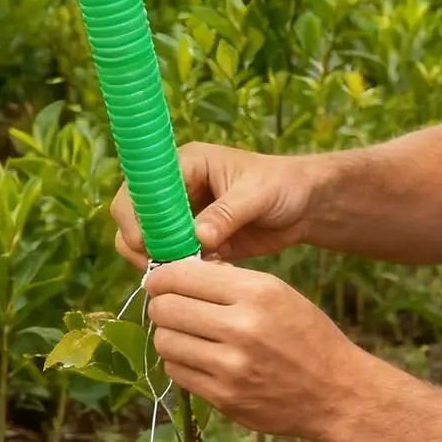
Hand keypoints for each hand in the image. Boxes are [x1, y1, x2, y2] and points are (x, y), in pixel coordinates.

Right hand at [111, 142, 317, 269]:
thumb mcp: (257, 194)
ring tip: (188, 273)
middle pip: (134, 218)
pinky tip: (208, 276)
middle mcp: (177, 190)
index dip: (135, 214)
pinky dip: (183, 273)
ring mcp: (183, 219)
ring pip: (149, 244)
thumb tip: (197, 238)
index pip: (140, 186)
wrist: (306, 206)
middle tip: (162, 267)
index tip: (146, 242)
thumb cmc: (283, 185)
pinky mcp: (195, 244)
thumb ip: (227, 213)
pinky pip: (175, 261)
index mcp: (185, 165)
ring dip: (160, 261)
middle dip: (141, 244)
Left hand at [144, 258, 369, 437]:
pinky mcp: (224, 397)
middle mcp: (241, 328)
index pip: (181, 276)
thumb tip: (178, 272)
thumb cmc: (306, 335)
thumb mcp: (278, 292)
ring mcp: (230, 367)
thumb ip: (230, 281)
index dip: (162, 277)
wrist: (335, 392)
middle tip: (171, 307)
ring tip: (188, 334)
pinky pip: (176, 372)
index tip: (160, 281)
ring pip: (165, 341)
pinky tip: (200, 358)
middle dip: (162, 305)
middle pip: (166, 309)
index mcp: (257, 293)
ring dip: (170, 335)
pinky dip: (181, 362)